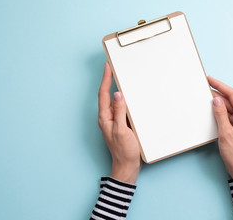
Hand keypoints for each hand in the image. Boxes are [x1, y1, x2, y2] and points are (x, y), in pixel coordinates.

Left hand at [98, 62, 141, 183]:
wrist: (127, 166)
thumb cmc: (124, 150)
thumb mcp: (122, 129)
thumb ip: (119, 112)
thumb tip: (117, 94)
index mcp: (105, 118)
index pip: (103, 94)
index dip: (105, 79)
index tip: (107, 67)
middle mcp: (107, 118)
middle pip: (106, 95)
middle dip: (108, 81)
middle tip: (112, 68)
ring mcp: (113, 121)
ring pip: (113, 101)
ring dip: (115, 89)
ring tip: (119, 78)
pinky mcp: (120, 125)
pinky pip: (120, 108)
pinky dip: (123, 100)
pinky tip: (129, 97)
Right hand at [208, 76, 232, 178]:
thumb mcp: (225, 133)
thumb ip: (221, 114)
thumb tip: (217, 100)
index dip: (221, 86)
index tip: (210, 79)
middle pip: (231, 100)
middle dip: (218, 92)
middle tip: (205, 86)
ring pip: (229, 107)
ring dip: (218, 102)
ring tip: (206, 96)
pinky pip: (228, 115)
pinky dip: (220, 111)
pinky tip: (212, 109)